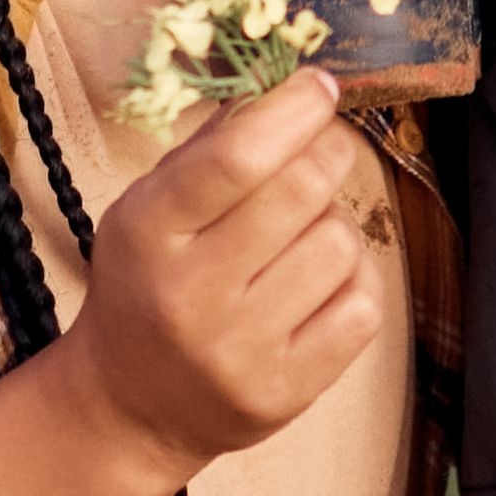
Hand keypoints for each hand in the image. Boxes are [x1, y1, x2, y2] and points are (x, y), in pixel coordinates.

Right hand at [78, 74, 391, 467]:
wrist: (133, 409)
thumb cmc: (146, 287)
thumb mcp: (146, 210)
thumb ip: (210, 148)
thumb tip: (283, 89)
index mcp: (148, 232)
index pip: (235, 158)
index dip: (292, 112)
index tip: (320, 86)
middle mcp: (192, 294)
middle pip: (300, 193)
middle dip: (330, 151)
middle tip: (328, 145)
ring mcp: (242, 350)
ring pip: (340, 245)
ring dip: (336, 221)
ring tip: (307, 230)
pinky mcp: (286, 391)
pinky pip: (362, 306)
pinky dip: (354, 278)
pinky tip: (321, 279)